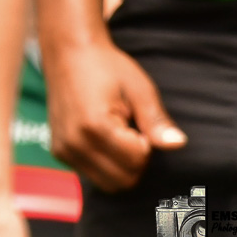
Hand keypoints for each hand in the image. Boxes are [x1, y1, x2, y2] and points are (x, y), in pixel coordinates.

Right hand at [47, 40, 183, 190]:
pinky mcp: (58, 152)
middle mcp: (74, 143)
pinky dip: (104, 165)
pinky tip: (103, 139)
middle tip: (131, 132)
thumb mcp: (138, 88)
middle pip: (123, 180)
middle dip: (135, 161)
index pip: (136, 161)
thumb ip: (156, 121)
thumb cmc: (106, 66)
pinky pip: (91, 175)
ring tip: (117, 136)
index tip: (137, 121)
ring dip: (120, 167)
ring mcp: (63, 149)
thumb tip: (178, 144)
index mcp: (94, 126)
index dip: (146, 143)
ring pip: (107, 183)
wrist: (68, 52)